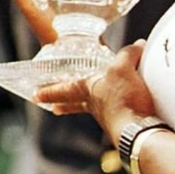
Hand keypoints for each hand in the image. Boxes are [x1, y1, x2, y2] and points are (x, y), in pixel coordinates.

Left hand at [34, 41, 157, 144]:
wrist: (138, 128)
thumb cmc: (123, 98)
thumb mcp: (124, 67)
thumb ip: (128, 54)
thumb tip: (137, 45)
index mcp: (90, 90)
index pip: (66, 89)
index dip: (52, 90)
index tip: (36, 95)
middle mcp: (96, 105)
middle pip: (76, 104)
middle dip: (65, 105)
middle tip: (54, 108)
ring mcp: (109, 117)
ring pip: (96, 109)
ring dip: (92, 106)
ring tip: (94, 104)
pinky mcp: (125, 122)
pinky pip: (117, 112)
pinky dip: (118, 107)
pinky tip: (127, 103)